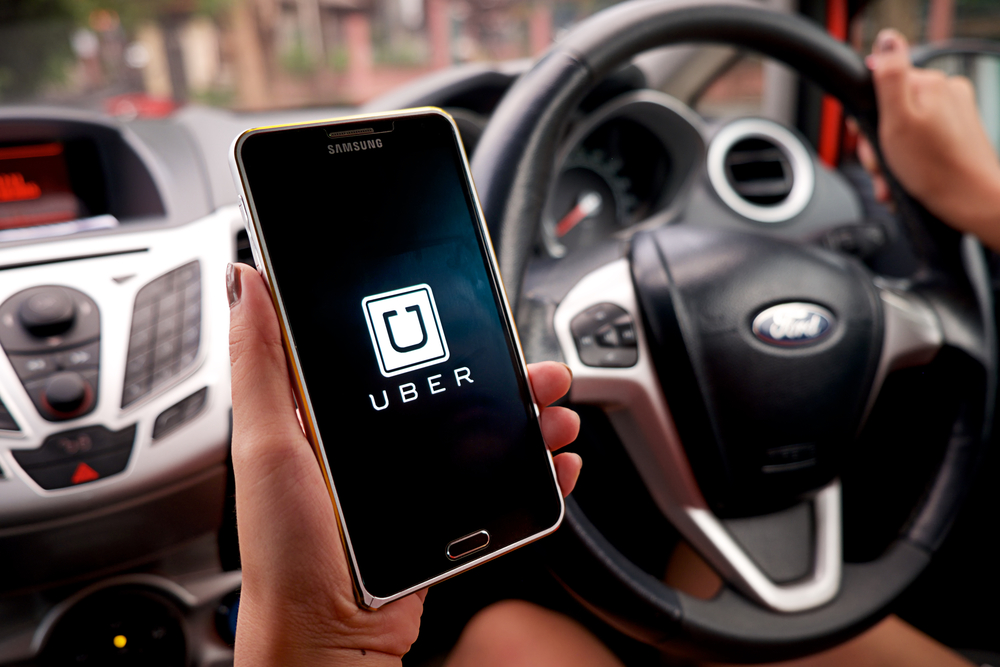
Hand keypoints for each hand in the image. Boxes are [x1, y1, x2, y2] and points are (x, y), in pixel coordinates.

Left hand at [226, 262, 582, 665]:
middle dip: (502, 374)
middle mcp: (372, 441)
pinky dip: (531, 471)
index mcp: (327, 415)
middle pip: (449, 387)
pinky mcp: (438, 515)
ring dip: (528, 419)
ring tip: (555, 417)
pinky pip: (494, 481)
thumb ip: (260, 364)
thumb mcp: (267, 447)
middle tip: (536, 370)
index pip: (387, 349)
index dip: (434, 324)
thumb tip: (247, 282)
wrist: (329, 639)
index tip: (473, 311)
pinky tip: (555, 464)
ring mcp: (410, 479)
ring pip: (482, 431)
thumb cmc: (286, 555)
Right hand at [861, 29, 999, 250]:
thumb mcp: (898, 120)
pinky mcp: (956, 134)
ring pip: (903, 131)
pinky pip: (919, 144)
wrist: (971, 201)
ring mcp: (953, 114)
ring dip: (890, 159)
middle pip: (890, 111)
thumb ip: (889, 76)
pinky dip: (907, 163)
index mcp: (928, 84)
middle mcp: (944, 93)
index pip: (879, 86)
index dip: (865, 117)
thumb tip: (886, 40)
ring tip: (892, 179)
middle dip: (877, 144)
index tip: (867, 138)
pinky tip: (904, 180)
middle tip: (882, 164)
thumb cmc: (935, 169)